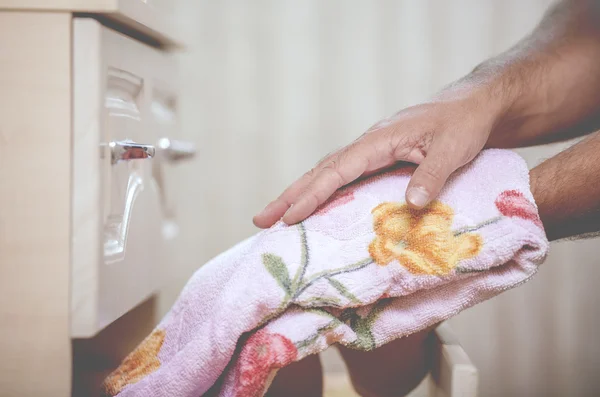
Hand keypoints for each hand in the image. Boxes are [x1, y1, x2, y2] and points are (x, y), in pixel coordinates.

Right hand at [253, 88, 502, 227]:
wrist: (471, 105)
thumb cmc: (462, 124)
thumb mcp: (453, 149)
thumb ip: (432, 175)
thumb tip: (411, 204)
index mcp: (378, 140)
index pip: (337, 170)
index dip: (312, 195)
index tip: (288, 217)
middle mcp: (367, 144)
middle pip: (319, 171)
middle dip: (289, 196)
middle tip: (259, 220)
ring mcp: (369, 150)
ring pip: (325, 172)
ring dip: (299, 194)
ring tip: (276, 216)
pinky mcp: (376, 157)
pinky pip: (340, 175)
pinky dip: (321, 190)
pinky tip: (313, 204)